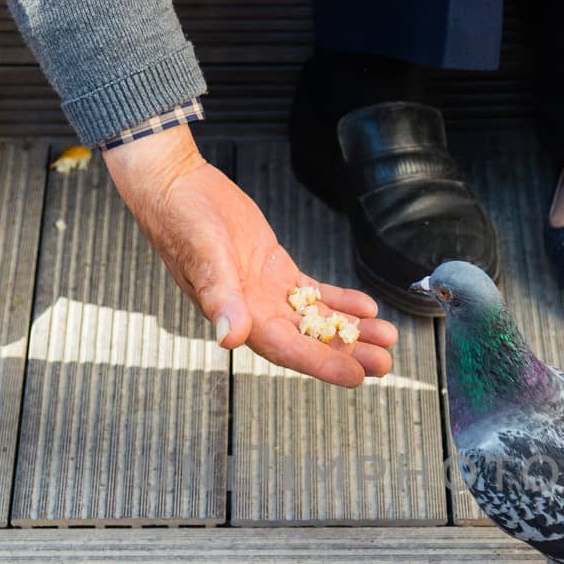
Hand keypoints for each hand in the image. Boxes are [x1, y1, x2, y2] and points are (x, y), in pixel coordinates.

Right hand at [104, 125, 396, 386]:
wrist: (176, 188)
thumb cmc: (181, 221)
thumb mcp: (202, 255)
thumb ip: (218, 296)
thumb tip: (229, 336)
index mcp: (238, 315)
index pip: (287, 349)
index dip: (322, 364)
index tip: (356, 375)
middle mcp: (254, 312)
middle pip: (308, 341)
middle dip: (348, 352)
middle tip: (385, 362)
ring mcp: (266, 293)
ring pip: (315, 320)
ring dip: (350, 331)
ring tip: (386, 338)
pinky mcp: (275, 271)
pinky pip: (313, 294)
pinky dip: (338, 302)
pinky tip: (366, 308)